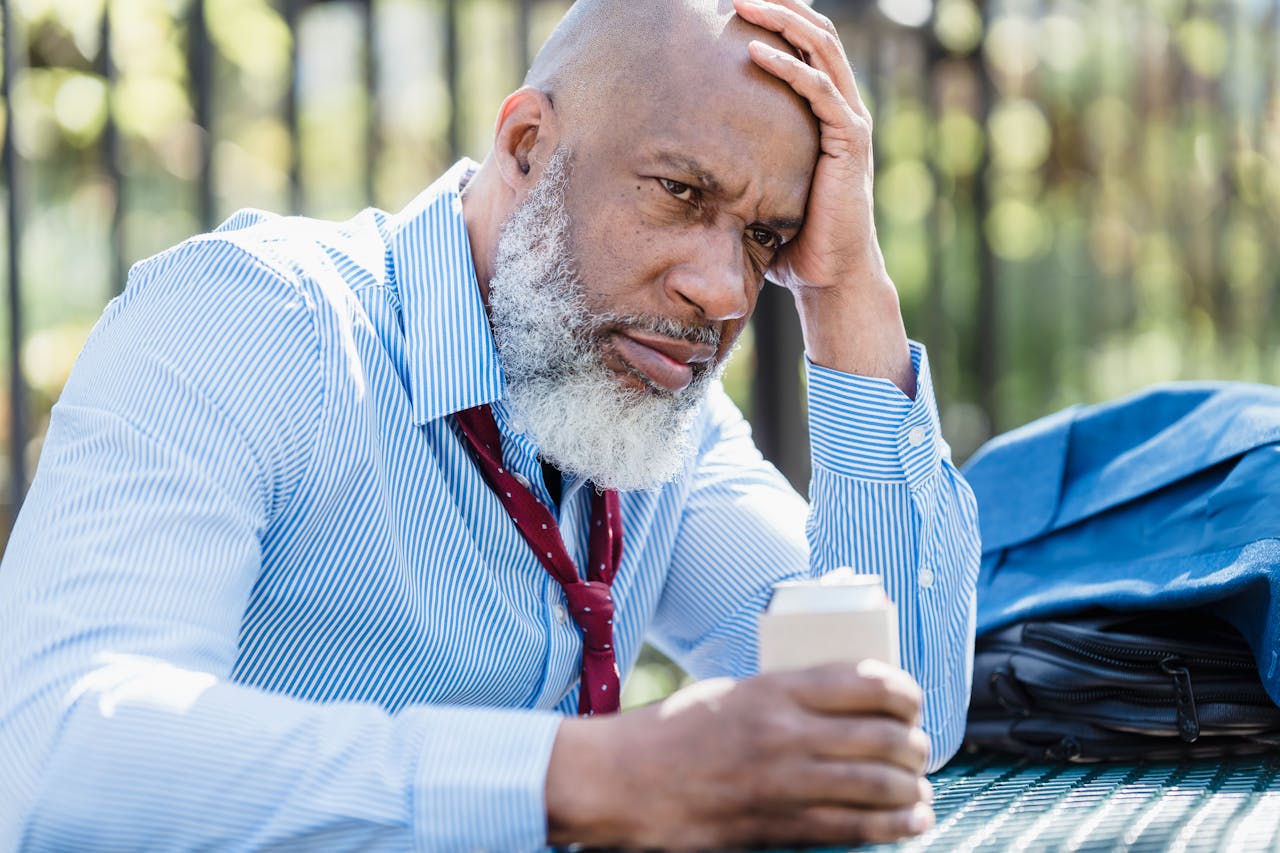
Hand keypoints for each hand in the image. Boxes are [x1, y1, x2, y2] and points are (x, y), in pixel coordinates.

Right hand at [545, 660, 934, 849]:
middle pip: (883, 736)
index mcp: (776, 688)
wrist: (623, 779)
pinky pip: (853, 827)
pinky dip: (893, 826)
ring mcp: (785, 782)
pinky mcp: (778, 824)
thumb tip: (846, 699)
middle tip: (920, 749)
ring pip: (878, 785)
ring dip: (912, 788)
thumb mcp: (734, 691)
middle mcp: (787, 733)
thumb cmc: (674, 730)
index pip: (867, 682)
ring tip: (919, 789)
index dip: (905, 693)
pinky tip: (911, 822)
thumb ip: (788, 695)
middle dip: (916, 745)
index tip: (912, 701)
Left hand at [734, 0, 915, 394]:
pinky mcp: (850, 142)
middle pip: (815, 33)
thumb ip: (738, 164)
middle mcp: (842, 108)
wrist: (828, 276)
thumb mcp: (759, 188)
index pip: (803, 46)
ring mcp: (850, 122)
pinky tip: (755, 52)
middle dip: (778, 3)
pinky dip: (789, 67)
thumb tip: (683, 161)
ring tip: (742, 0)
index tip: (734, 0)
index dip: (775, 17)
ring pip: (820, 50)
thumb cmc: (791, 240)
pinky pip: (819, 92)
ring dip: (782, 20)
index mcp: (823, 112)